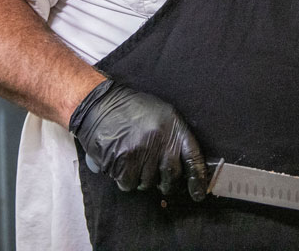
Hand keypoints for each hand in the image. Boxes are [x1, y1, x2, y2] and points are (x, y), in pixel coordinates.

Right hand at [69, 79, 207, 199]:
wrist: (101, 105)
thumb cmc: (133, 111)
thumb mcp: (162, 114)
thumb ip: (174, 137)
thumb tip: (184, 167)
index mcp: (174, 126)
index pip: (192, 157)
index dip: (197, 178)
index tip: (197, 193)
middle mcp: (160, 140)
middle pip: (171, 176)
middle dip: (166, 183)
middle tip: (158, 178)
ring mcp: (141, 151)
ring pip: (148, 183)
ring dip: (142, 179)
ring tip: (134, 161)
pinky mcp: (123, 161)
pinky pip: (129, 184)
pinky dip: (125, 179)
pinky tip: (121, 164)